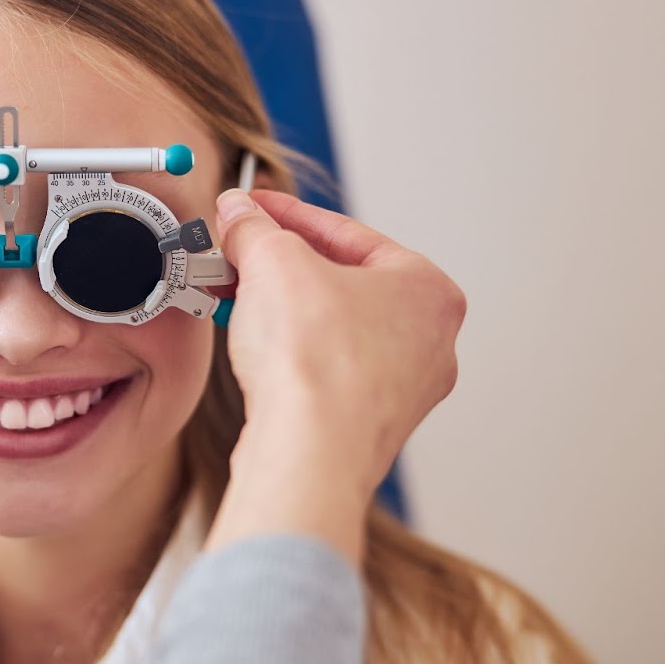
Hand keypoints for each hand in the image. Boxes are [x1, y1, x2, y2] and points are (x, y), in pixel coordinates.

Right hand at [206, 189, 466, 561]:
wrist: (309, 454)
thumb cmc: (317, 363)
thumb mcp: (273, 262)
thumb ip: (255, 228)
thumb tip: (239, 213)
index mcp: (429, 291)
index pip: (349, 235)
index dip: (288, 216)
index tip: (252, 209)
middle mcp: (429, 342)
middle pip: (341, 283)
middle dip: (281, 268)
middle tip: (238, 255)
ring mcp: (402, 390)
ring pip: (332, 330)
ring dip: (281, 311)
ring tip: (235, 299)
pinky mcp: (367, 425)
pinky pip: (324, 372)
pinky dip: (289, 354)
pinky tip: (253, 347)